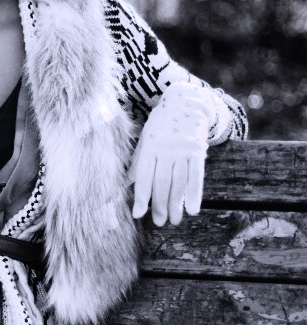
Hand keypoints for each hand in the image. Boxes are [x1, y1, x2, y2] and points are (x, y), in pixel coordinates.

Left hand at [128, 82, 212, 226]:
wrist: (186, 101)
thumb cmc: (161, 124)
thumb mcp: (145, 139)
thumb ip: (137, 161)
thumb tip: (126, 183)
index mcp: (149, 147)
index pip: (143, 177)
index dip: (141, 196)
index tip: (138, 214)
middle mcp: (165, 149)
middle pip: (161, 182)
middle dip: (160, 205)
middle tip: (159, 222)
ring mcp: (182, 150)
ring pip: (178, 182)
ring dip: (176, 204)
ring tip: (174, 220)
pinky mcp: (198, 150)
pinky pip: (196, 176)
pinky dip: (195, 194)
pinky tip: (192, 209)